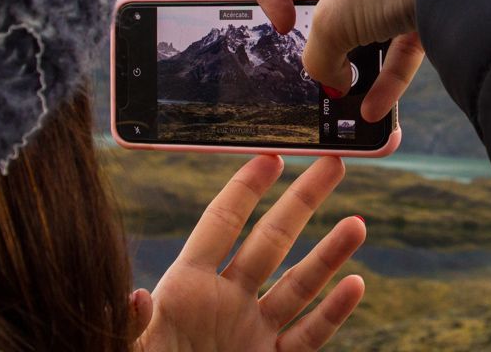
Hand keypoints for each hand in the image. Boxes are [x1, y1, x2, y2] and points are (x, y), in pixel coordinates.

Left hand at [133, 155, 365, 351]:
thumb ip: (133, 327)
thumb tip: (135, 296)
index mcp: (186, 288)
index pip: (220, 224)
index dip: (246, 188)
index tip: (272, 155)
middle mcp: (226, 301)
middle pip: (272, 240)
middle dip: (303, 200)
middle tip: (333, 163)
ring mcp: (252, 332)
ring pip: (299, 284)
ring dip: (329, 254)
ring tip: (357, 224)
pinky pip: (309, 335)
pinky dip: (334, 312)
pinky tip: (356, 285)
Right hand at [253, 0, 457, 120]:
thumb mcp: (333, 24)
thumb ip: (318, 57)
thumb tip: (332, 81)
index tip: (285, 25)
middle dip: (317, 32)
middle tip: (317, 57)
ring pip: (363, 20)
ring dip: (353, 61)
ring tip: (345, 94)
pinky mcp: (425, 0)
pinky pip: (397, 42)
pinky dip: (386, 75)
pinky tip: (374, 110)